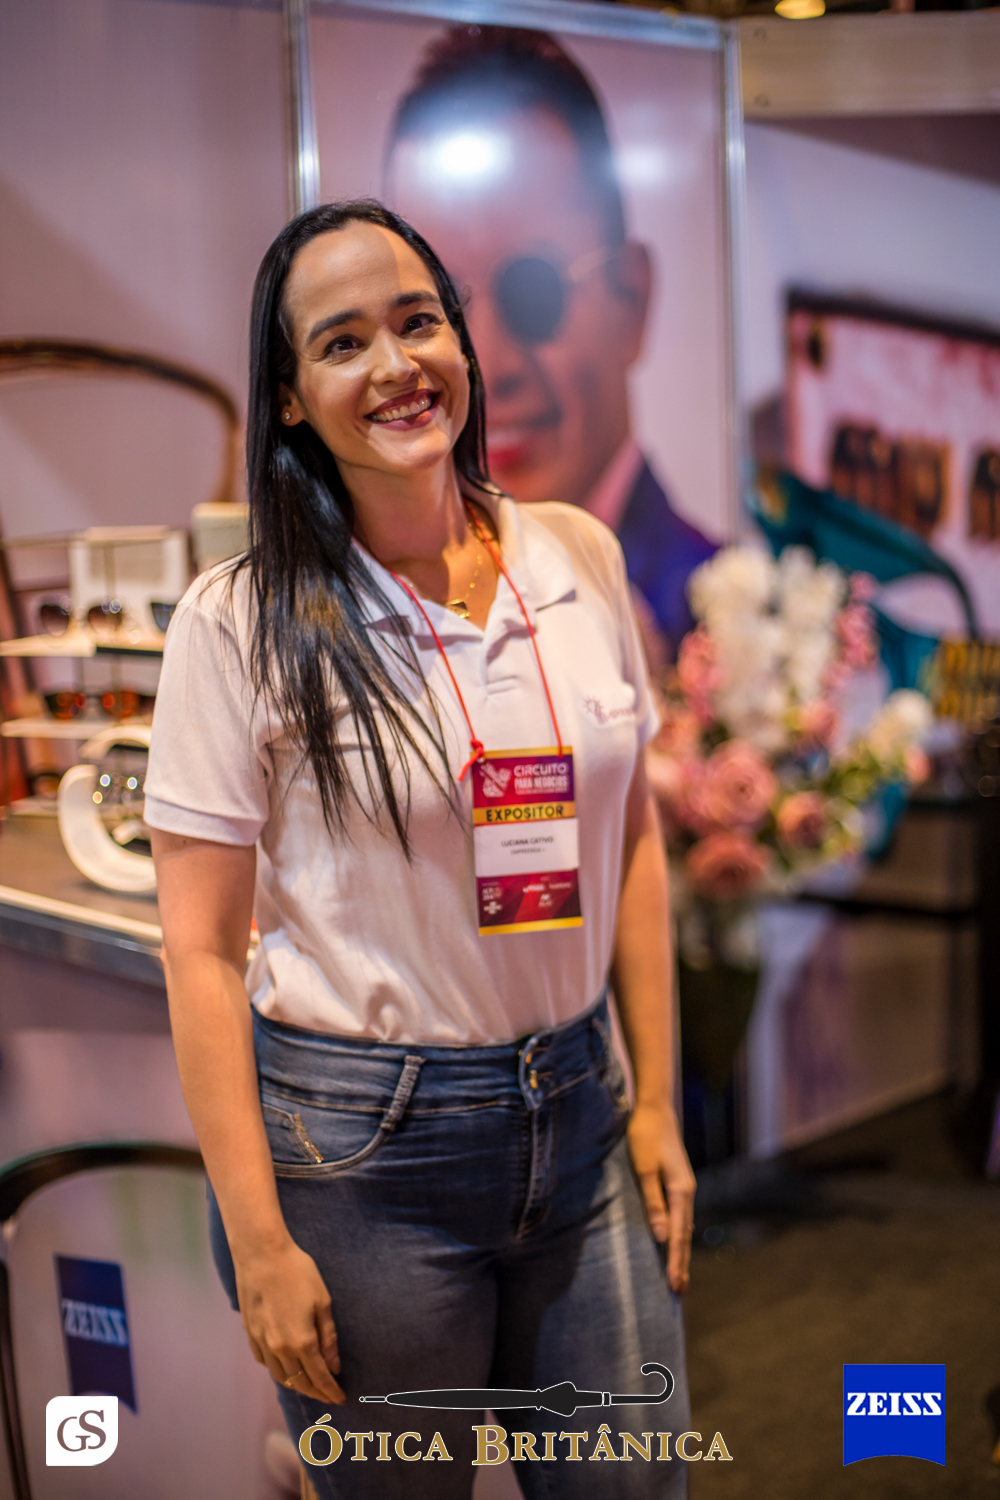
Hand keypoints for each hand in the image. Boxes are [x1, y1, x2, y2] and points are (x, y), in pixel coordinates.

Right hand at [233, 1236, 345, 1403]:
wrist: (261, 1255)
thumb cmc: (297, 1272)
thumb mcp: (322, 1302)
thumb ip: (328, 1338)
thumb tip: (334, 1366)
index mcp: (302, 1341)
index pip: (319, 1377)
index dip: (330, 1391)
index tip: (341, 1399)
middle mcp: (280, 1348)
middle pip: (299, 1382)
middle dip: (315, 1392)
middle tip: (327, 1395)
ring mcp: (262, 1343)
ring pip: (280, 1376)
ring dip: (296, 1384)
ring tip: (309, 1384)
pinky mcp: (250, 1334)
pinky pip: (265, 1362)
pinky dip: (277, 1370)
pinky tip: (285, 1367)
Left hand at [627, 1101, 695, 1293]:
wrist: (655, 1109)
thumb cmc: (645, 1137)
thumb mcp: (644, 1170)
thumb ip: (653, 1202)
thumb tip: (660, 1237)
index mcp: (680, 1192)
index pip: (677, 1236)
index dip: (675, 1262)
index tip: (674, 1287)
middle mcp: (687, 1193)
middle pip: (684, 1236)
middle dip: (681, 1264)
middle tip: (680, 1293)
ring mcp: (684, 1188)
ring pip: (683, 1227)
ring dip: (680, 1252)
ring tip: (679, 1275)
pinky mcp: (677, 1183)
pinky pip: (680, 1217)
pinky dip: (678, 1235)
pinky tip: (675, 1242)